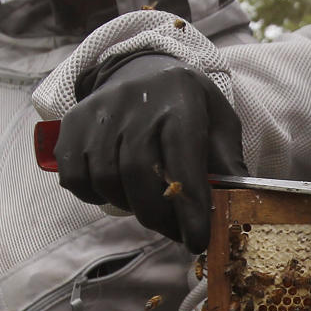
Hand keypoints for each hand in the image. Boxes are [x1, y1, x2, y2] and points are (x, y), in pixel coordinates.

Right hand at [52, 54, 244, 251]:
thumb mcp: (219, 122)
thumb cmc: (187, 104)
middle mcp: (136, 102)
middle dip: (157, 216)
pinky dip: (93, 195)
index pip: (183, 164)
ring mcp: (100, 111)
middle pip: (138, 175)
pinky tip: (116, 190)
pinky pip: (75, 177)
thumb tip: (238, 206)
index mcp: (181, 102)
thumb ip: (228, 162)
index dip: (190, 210)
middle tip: (173, 232)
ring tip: (148, 207)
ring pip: (105, 179)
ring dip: (128, 206)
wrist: (143, 68)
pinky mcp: (72, 123)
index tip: (197, 241)